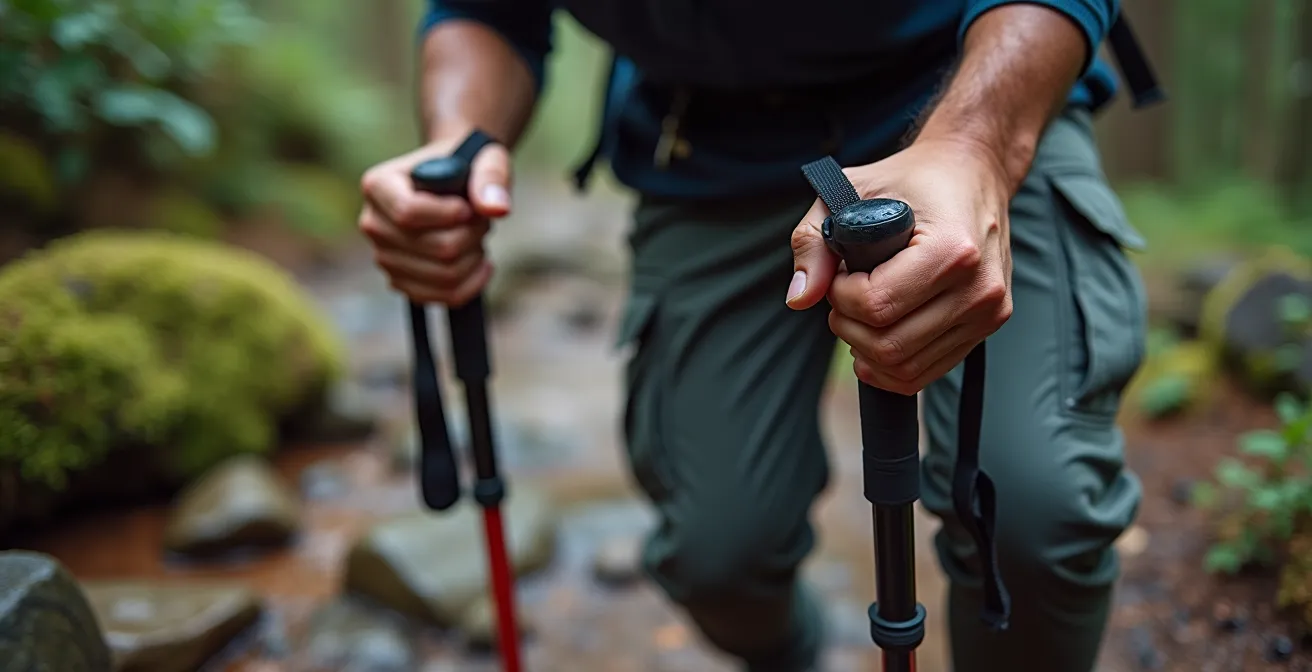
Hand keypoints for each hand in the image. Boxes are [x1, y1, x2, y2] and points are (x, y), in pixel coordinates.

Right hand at [358, 134, 511, 305]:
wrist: (453, 181)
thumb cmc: (466, 165)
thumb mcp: (484, 159)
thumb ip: (491, 177)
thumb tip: (497, 209)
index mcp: (379, 186)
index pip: (408, 213)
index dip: (448, 215)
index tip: (469, 207)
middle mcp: (374, 223)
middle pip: (435, 248)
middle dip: (472, 235)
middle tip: (481, 219)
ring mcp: (384, 256)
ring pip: (444, 275)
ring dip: (475, 257)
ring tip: (477, 236)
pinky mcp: (401, 281)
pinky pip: (444, 296)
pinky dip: (472, 283)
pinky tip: (480, 261)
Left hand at [787, 138, 1014, 394]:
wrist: (972, 172)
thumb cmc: (909, 180)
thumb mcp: (850, 191)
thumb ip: (813, 241)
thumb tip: (798, 298)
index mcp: (952, 248)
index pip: (876, 306)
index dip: (841, 297)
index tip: (841, 273)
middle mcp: (979, 286)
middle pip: (890, 346)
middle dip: (849, 327)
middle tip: (844, 296)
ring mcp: (989, 311)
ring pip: (907, 369)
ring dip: (867, 349)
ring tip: (861, 313)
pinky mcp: (989, 325)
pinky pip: (927, 372)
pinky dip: (891, 366)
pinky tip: (876, 336)